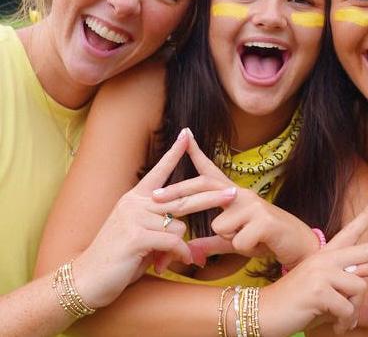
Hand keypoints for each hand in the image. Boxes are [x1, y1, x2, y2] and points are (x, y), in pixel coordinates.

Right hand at [72, 128, 236, 308]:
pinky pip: (174, 241)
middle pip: (182, 196)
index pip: (159, 171)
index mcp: (135, 198)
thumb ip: (160, 229)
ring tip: (162, 260)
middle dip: (211, 197)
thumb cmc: (116, 259)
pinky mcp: (137, 235)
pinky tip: (170, 264)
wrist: (86, 280)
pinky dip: (179, 254)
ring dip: (178, 247)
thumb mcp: (140, 238)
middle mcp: (135, 202)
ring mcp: (135, 217)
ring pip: (179, 225)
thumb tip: (182, 234)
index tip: (187, 134)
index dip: (174, 153)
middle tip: (233, 194)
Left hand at [153, 130, 319, 268]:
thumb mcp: (234, 240)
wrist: (298, 244)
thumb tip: (190, 249)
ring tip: (248, 238)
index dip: (196, 153)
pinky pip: (236, 240)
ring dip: (229, 238)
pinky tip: (259, 244)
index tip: (184, 135)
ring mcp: (253, 204)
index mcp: (232, 195)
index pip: (211, 172)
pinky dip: (243, 248)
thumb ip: (212, 241)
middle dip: (179, 194)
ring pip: (219, 224)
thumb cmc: (263, 239)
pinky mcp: (263, 220)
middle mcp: (241, 193)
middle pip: (204, 188)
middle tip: (155, 199)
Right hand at [259, 193, 367, 335]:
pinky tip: (333, 325)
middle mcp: (326, 258)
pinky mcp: (320, 288)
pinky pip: (349, 309)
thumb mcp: (325, 299)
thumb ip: (345, 300)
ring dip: (353, 311)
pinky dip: (345, 323)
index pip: (350, 231)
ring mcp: (322, 271)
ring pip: (360, 287)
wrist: (266, 312)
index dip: (366, 215)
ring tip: (339, 321)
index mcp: (326, 256)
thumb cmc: (296, 306)